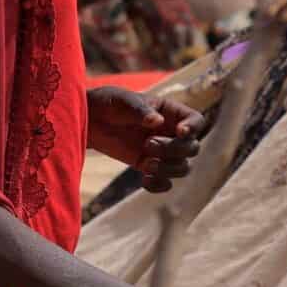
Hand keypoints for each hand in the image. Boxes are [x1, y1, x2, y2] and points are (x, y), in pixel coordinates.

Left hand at [86, 86, 206, 192]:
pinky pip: (166, 182)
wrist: (90, 120)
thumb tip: (157, 121)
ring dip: (168, 169)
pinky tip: (144, 181)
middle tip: (148, 144)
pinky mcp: (148, 166)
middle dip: (173, 150)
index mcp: (170, 112)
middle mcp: (171, 132)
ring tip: (146, 165)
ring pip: (183, 167)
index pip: (196, 121)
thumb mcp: (122, 101)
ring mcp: (162, 151)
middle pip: (192, 148)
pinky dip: (159, 185)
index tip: (180, 132)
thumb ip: (140, 111)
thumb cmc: (108, 103)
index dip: (193, 128)